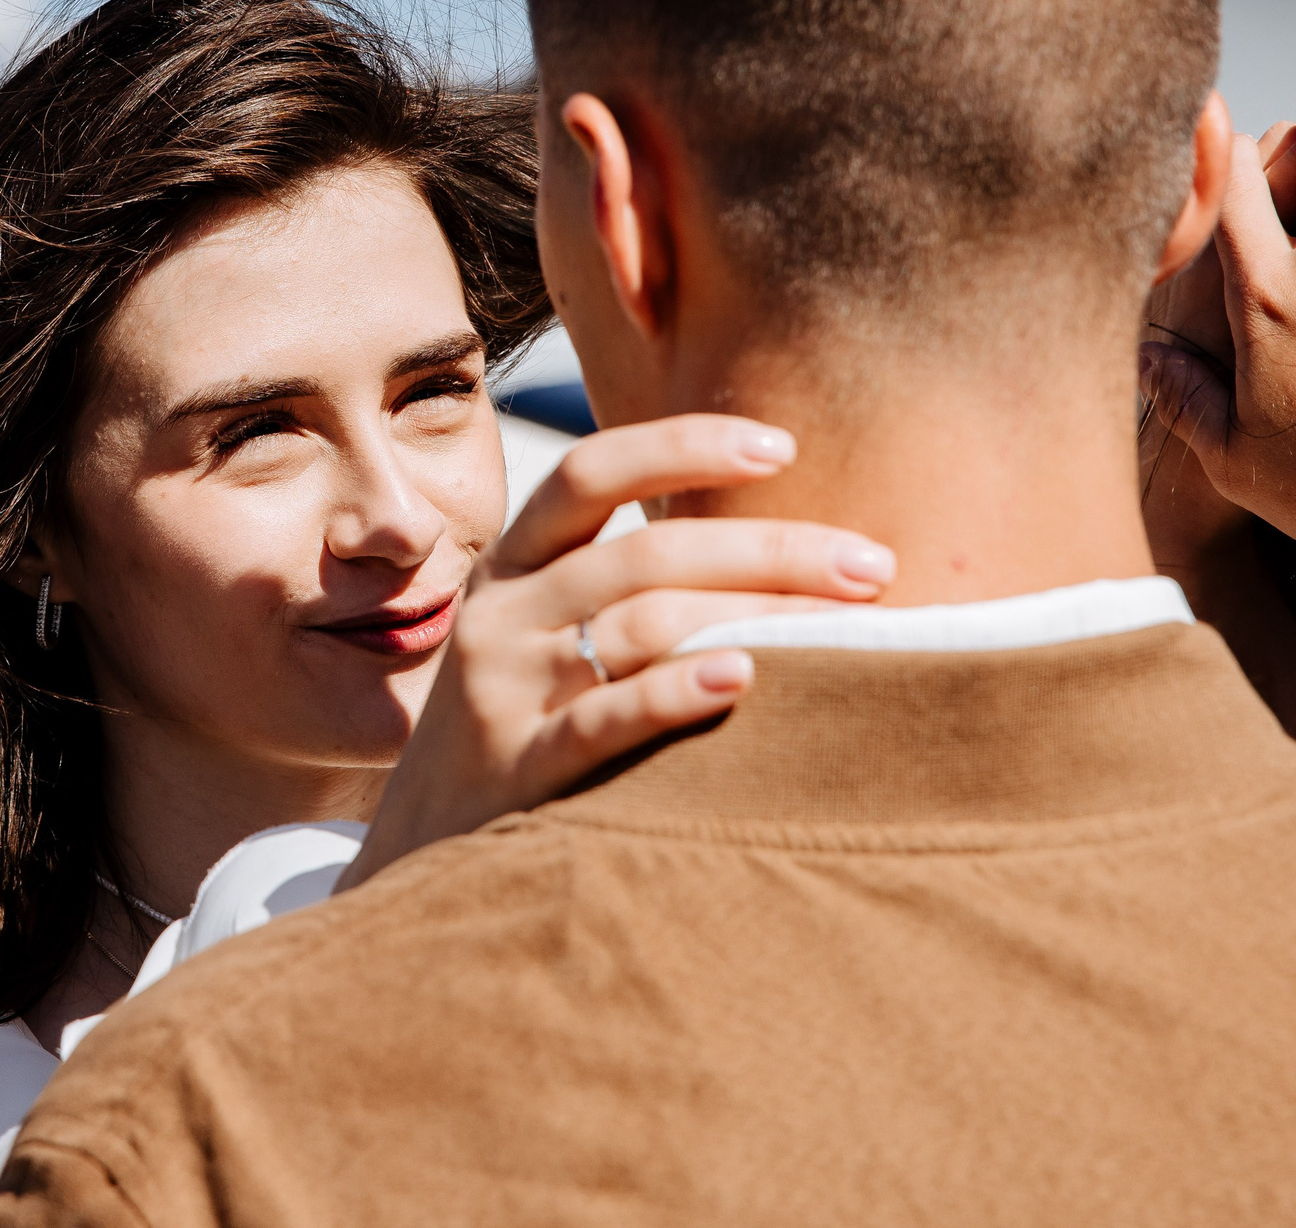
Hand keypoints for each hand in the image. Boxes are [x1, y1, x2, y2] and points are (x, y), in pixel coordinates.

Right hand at [338, 414, 893, 889]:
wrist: (421, 850)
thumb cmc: (521, 730)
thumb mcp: (542, 638)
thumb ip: (626, 588)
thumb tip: (793, 556)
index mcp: (513, 567)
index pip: (591, 470)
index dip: (684, 444)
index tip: (783, 445)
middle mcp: (501, 614)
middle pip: (647, 552)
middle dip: (772, 549)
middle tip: (874, 566)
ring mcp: (501, 689)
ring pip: (641, 623)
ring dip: (756, 615)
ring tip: (848, 628)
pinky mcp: (515, 767)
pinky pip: (603, 719)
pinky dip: (676, 693)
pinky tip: (744, 680)